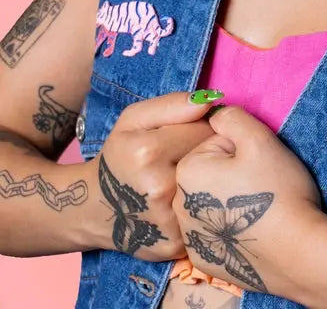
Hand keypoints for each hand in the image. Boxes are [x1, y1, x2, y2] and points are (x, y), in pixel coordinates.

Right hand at [86, 92, 216, 260]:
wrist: (95, 208)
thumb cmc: (120, 155)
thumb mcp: (134, 119)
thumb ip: (173, 104)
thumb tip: (210, 101)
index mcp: (148, 150)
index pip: (207, 129)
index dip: (204, 129)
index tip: (191, 135)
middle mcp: (158, 187)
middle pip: (213, 160)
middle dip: (208, 155)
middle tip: (186, 158)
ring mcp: (166, 220)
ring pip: (211, 189)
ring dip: (208, 182)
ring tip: (187, 178)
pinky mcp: (173, 245)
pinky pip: (203, 217)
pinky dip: (200, 208)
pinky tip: (184, 203)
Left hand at [173, 106, 321, 296]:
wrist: (298, 253)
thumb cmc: (278, 191)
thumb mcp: (259, 139)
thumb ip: (232, 117)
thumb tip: (215, 114)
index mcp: (188, 170)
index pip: (214, 143)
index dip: (242, 148)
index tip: (259, 164)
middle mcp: (178, 204)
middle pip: (210, 172)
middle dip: (233, 172)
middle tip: (261, 185)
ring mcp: (189, 236)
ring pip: (212, 200)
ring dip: (230, 199)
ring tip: (259, 209)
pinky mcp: (204, 258)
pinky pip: (215, 230)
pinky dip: (231, 228)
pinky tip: (253, 231)